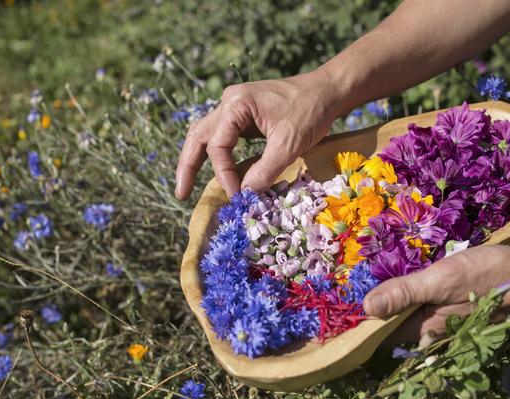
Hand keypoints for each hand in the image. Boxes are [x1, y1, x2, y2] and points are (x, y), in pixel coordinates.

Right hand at [175, 69, 343, 199]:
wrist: (328, 91)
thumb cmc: (310, 112)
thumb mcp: (288, 145)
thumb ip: (264, 171)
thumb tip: (244, 194)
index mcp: (236, 104)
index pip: (217, 147)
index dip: (224, 175)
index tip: (237, 196)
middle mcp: (229, 102)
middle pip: (198, 136)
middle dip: (187, 166)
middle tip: (180, 194)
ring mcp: (235, 107)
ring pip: (206, 135)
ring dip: (196, 160)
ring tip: (186, 185)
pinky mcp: (244, 115)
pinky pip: (222, 136)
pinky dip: (216, 155)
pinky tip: (216, 172)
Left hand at [363, 245, 509, 345]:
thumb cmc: (489, 275)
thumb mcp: (442, 278)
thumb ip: (405, 292)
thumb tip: (366, 309)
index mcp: (427, 327)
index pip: (383, 331)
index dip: (362, 321)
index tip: (341, 309)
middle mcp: (435, 330)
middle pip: (395, 325)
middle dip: (375, 312)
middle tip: (353, 293)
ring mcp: (448, 321)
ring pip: (411, 316)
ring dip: (394, 303)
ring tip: (372, 286)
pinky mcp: (457, 308)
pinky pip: (427, 307)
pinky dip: (414, 297)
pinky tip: (409, 284)